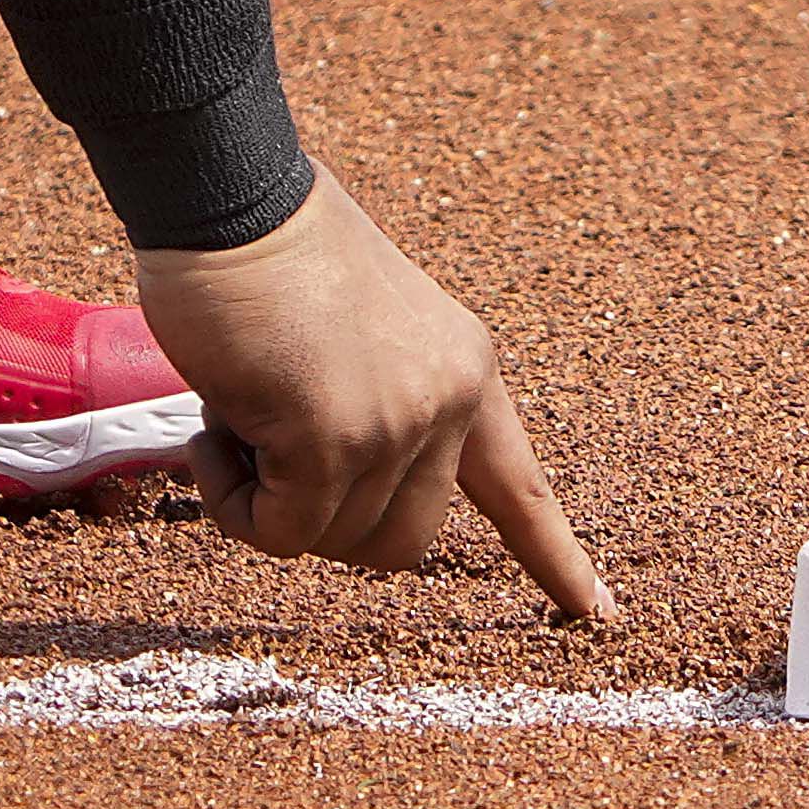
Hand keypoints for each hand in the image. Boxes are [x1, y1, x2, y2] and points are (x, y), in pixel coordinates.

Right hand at [134, 170, 615, 621]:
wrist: (228, 195)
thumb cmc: (266, 253)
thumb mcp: (357, 335)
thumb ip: (373, 406)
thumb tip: (327, 496)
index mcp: (465, 367)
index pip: (521, 485)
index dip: (554, 554)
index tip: (598, 612)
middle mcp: (449, 398)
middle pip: (404, 545)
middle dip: (325, 523)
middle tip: (264, 454)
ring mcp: (398, 421)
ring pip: (333, 543)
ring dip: (264, 503)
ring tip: (235, 412)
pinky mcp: (334, 438)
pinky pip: (281, 532)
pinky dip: (232, 504)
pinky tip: (211, 429)